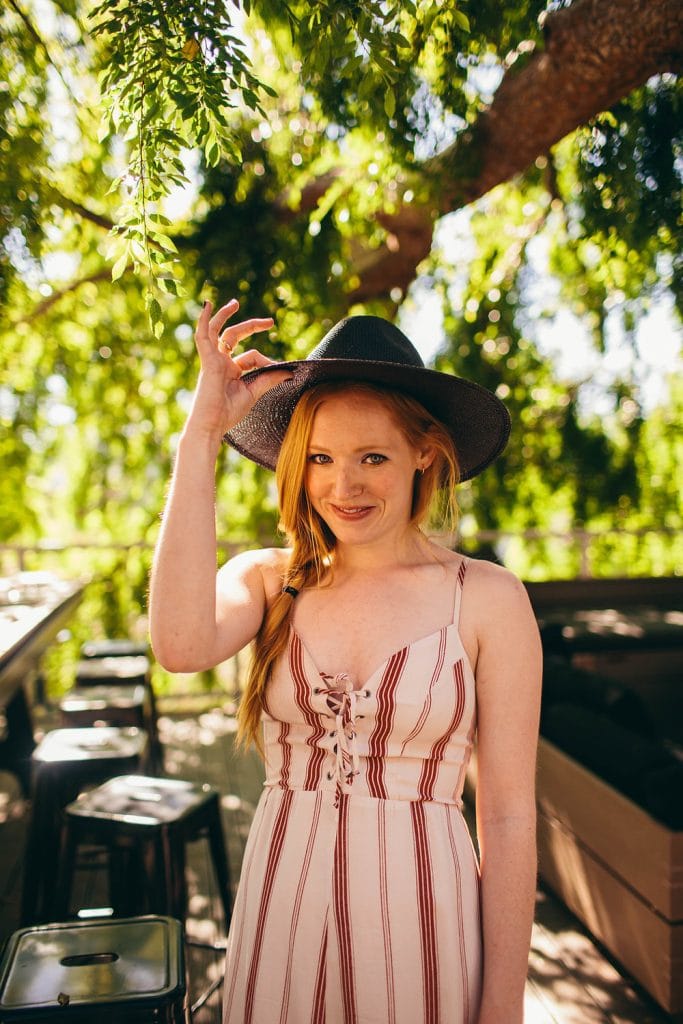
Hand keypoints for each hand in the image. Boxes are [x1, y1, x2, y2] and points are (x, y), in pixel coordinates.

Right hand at [187, 298, 288, 440]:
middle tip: (270, 322)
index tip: (280, 369)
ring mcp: (213, 360)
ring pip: (218, 331)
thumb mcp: (254, 392)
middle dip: (252, 327)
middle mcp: (221, 362)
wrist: (212, 424)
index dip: (266, 361)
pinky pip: (203, 335)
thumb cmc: (228, 413)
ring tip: (234, 303)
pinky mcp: (207, 360)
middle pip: (235, 337)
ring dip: (225, 315)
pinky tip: (207, 305)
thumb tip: (289, 370)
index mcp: (231, 371)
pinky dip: (204, 320)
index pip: (250, 356)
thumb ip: (270, 379)